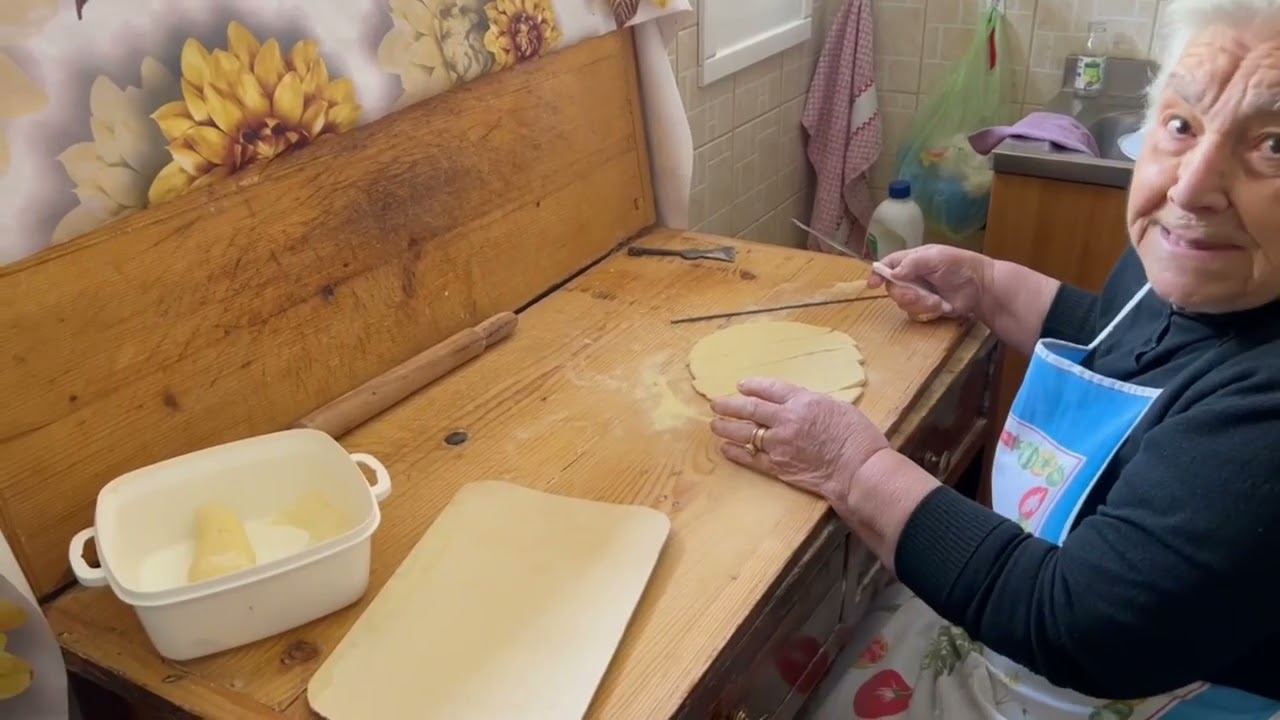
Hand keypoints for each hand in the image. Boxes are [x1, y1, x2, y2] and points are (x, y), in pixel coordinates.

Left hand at [708, 378, 888, 502]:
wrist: (858, 470)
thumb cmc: (857, 437)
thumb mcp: (837, 407)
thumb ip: (813, 404)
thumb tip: (799, 405)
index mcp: (802, 401)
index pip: (770, 389)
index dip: (753, 386)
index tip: (741, 386)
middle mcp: (785, 420)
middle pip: (751, 409)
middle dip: (730, 405)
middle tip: (716, 403)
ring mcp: (779, 444)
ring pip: (745, 433)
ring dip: (727, 428)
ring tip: (715, 424)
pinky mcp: (778, 467)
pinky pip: (751, 458)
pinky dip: (736, 453)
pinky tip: (725, 449)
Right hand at [868, 245, 991, 321]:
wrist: (982, 288)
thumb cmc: (960, 266)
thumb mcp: (936, 257)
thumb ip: (913, 263)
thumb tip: (892, 273)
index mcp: (912, 260)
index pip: (888, 265)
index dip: (878, 273)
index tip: (873, 284)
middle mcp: (911, 277)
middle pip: (893, 288)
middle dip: (905, 294)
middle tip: (919, 295)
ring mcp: (918, 294)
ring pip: (903, 304)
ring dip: (920, 304)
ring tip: (937, 301)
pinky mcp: (926, 309)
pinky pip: (915, 315)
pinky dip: (927, 312)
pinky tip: (940, 307)